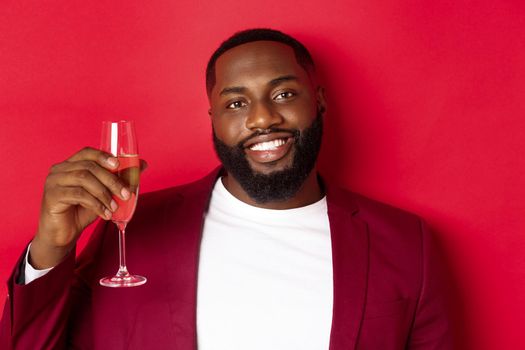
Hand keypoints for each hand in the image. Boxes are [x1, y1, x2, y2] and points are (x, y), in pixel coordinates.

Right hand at [30, 147, 133, 268]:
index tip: (119, 165)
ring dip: (104, 193)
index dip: (103, 156)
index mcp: (70, 165)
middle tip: (126, 194)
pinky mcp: (52, 195)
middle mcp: (59, 170)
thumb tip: (142, 164)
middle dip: (111, 180)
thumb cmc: (81, 212)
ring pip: (84, 179)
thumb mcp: (104, 194)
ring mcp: (53, 181)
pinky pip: (79, 194)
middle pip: (89, 167)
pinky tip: (105, 214)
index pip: (87, 152)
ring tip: (114, 207)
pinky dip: (96, 204)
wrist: (63, 234)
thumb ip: (119, 179)